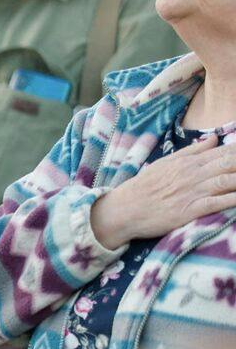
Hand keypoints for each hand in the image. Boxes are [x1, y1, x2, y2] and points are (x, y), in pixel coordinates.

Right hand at [90, 134, 235, 249]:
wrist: (123, 209)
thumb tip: (215, 139)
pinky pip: (219, 203)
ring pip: (228, 181)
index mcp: (189, 162)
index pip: (225, 151)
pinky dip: (234, 198)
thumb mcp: (166, 163)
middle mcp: (194, 174)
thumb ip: (192, 151)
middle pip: (231, 164)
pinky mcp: (191, 210)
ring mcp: (193, 192)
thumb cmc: (144, 187)